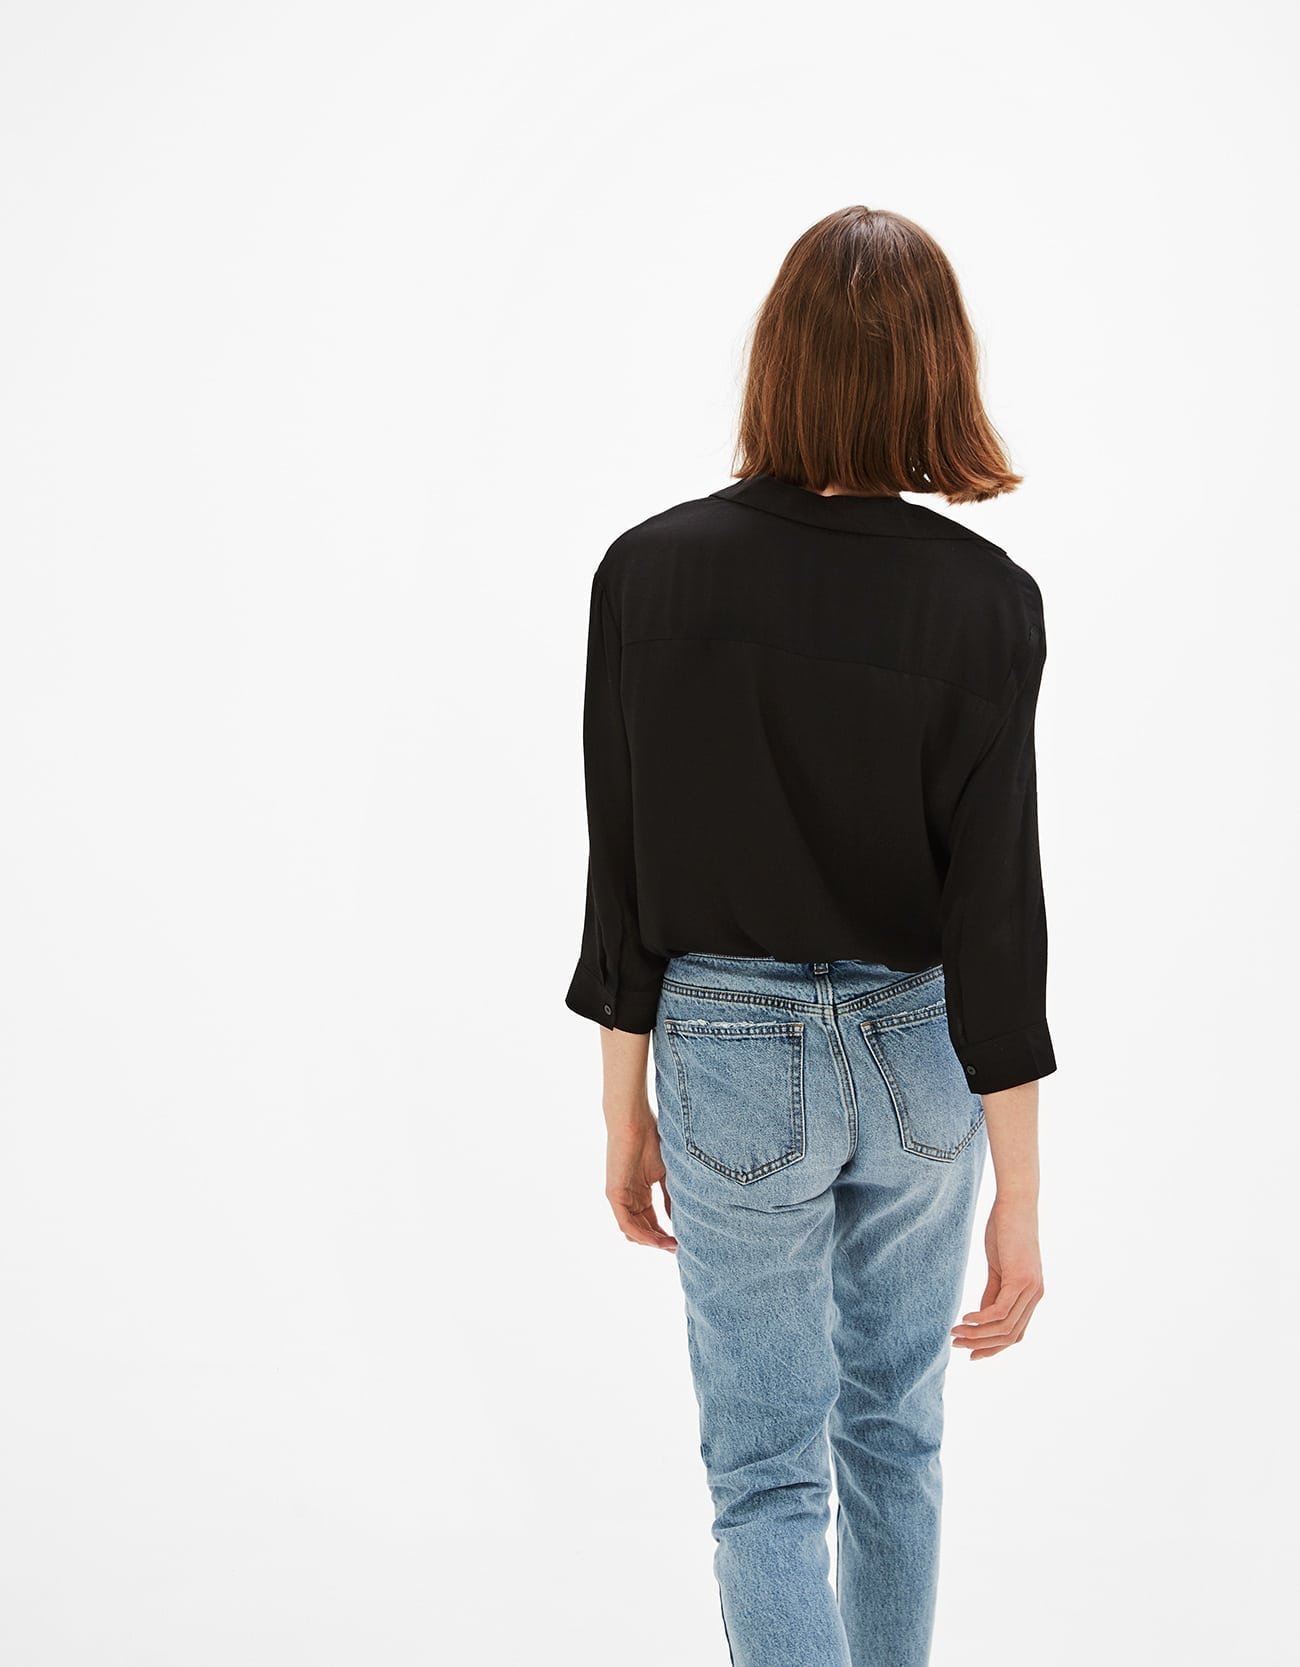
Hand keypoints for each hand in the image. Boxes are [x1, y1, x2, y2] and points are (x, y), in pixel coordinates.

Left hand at [605, 1113, 676, 1251]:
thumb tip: (677, 1220)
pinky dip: (642, 1234)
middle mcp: (628, 1198)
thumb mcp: (666, 1174)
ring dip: (652, 1241)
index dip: (664, 1234)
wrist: (634, 1121)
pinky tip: (658, 1240)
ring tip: (671, 1245)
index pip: (650, 1222)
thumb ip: (670, 1197)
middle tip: (678, 1248)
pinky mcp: (614, 1195)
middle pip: (642, 1230)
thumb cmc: (651, 1140)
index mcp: (638, 1193)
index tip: (682, 1241)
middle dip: (660, 1241)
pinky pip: (626, 1223)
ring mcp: (620, 1197)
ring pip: (634, 1231)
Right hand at [950, 1194, 1042, 1358]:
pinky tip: (965, 1318)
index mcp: (1031, 1295)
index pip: (1014, 1334)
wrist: (1016, 1204)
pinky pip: (1000, 1311)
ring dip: (978, 1335)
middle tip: (956, 1345)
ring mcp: (1030, 1289)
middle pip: (1010, 1336)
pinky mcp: (1020, 1280)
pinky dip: (981, 1319)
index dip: (993, 1347)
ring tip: (955, 1333)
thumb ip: (993, 1292)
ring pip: (1004, 1327)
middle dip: (982, 1345)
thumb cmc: (1005, 1230)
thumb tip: (982, 1316)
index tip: (970, 1353)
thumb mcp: (998, 1267)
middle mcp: (1035, 1296)